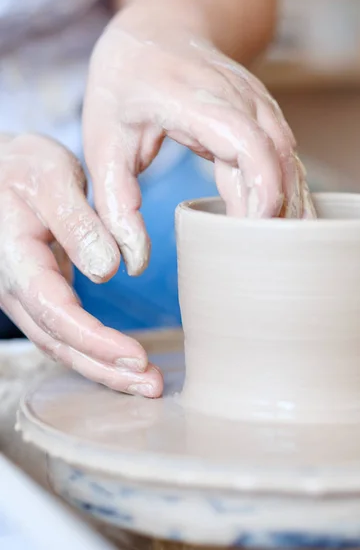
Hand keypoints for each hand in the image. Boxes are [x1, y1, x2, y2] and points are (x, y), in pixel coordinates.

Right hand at [0, 133, 162, 396]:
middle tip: (151, 386)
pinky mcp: (41, 293)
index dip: (95, 341)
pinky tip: (122, 360)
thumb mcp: (49, 176)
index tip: (136, 357)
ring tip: (145, 383)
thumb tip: (106, 270)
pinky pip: (65, 331)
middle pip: (60, 342)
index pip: (55, 312)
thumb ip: (76, 221)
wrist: (0, 171)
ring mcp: (25, 294)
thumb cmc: (21, 168)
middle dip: (106, 369)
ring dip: (104, 367)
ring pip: (62, 344)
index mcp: (15, 257)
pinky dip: (95, 350)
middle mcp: (15, 286)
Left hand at [83, 5, 314, 274]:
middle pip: (277, 158)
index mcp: (192, 98)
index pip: (247, 143)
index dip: (260, 191)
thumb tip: (132, 263)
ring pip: (289, 159)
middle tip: (259, 259)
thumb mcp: (103, 144)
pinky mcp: (264, 116)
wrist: (157, 30)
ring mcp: (257, 103)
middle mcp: (237, 96)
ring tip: (277, 253)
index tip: (249, 235)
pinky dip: (288, 192)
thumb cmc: (125, 87)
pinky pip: (286, 157)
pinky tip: (283, 226)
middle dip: (277, 211)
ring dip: (288, 205)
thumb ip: (115, 206)